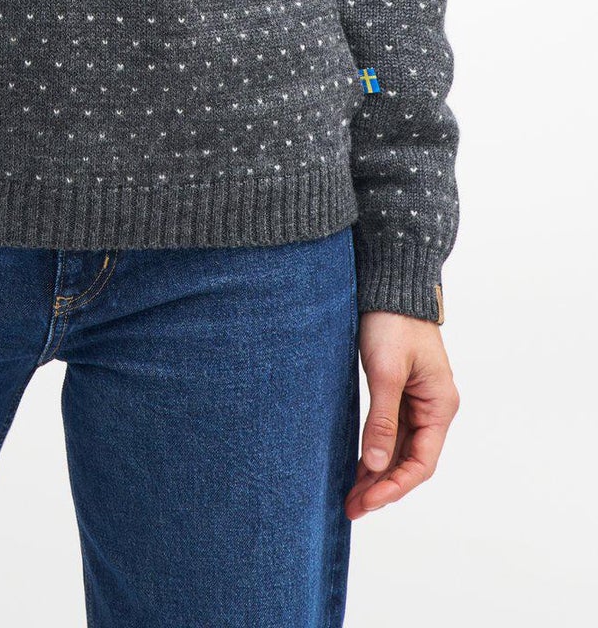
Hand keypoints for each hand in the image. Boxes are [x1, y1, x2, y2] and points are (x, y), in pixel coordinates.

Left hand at [344, 310, 459, 518]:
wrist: (391, 283)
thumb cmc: (392, 321)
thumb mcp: (386, 371)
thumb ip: (383, 419)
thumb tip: (377, 464)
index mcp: (439, 405)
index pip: (421, 462)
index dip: (394, 487)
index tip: (367, 502)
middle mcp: (433, 408)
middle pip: (410, 460)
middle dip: (382, 486)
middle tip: (351, 507)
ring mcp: (417, 400)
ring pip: (399, 449)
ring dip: (377, 472)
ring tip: (351, 496)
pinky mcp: (400, 391)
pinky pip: (391, 431)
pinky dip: (375, 450)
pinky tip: (358, 466)